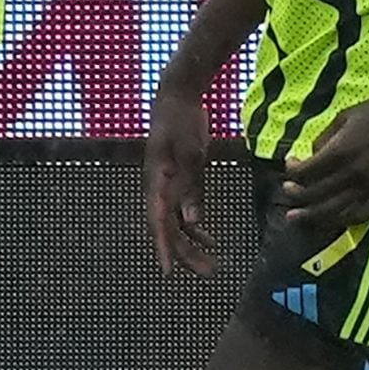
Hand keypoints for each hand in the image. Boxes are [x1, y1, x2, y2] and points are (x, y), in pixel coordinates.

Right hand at [146, 81, 213, 274]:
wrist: (178, 96)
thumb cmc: (182, 120)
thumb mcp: (191, 152)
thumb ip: (192, 188)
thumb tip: (192, 222)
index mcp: (156, 183)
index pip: (158, 224)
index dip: (164, 249)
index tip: (169, 272)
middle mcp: (158, 190)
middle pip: (169, 230)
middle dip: (186, 254)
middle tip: (208, 273)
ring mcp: (167, 187)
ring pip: (176, 225)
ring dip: (193, 245)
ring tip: (212, 266)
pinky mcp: (178, 182)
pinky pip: (184, 212)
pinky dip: (196, 227)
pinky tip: (211, 240)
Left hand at [280, 77, 368, 235]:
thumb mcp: (346, 115)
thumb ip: (326, 137)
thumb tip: (314, 153)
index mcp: (342, 151)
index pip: (307, 171)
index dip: (293, 171)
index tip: (290, 165)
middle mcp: (354, 173)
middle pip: (316, 194)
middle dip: (296, 195)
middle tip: (287, 192)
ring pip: (335, 211)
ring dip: (313, 216)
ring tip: (297, 217)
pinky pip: (361, 214)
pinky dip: (343, 219)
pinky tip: (332, 219)